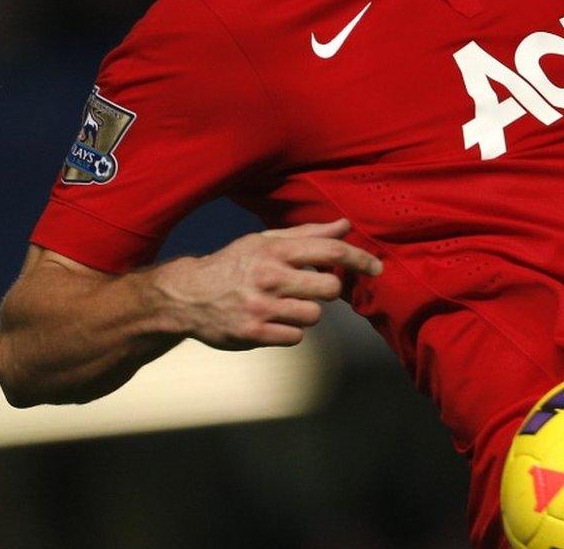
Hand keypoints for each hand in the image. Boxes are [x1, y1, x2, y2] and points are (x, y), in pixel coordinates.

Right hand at [152, 219, 380, 349]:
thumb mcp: (265, 241)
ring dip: (305, 312)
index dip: (359, 259)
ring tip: (284, 304)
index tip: (376, 267)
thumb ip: (308, 234)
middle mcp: (269, 277)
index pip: (330, 252)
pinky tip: (273, 320)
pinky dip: (290, 331)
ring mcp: (260, 307)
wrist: (186, 296)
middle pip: (329, 289)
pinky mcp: (253, 334)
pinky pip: (295, 337)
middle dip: (328, 290)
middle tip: (312, 288)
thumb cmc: (233, 265)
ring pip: (313, 316)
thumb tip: (344, 225)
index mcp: (274, 251)